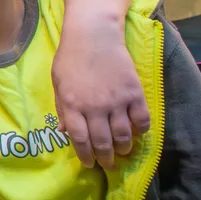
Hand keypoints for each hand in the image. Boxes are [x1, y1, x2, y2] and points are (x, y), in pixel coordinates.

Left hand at [52, 19, 150, 168]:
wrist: (94, 34)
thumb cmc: (71, 57)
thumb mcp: (58, 83)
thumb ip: (62, 108)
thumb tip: (65, 133)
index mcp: (72, 105)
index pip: (80, 140)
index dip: (85, 155)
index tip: (88, 163)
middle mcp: (94, 107)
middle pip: (102, 142)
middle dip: (105, 158)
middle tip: (107, 164)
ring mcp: (116, 101)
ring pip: (124, 136)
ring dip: (124, 148)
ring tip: (122, 151)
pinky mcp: (134, 93)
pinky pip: (142, 120)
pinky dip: (141, 131)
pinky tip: (137, 133)